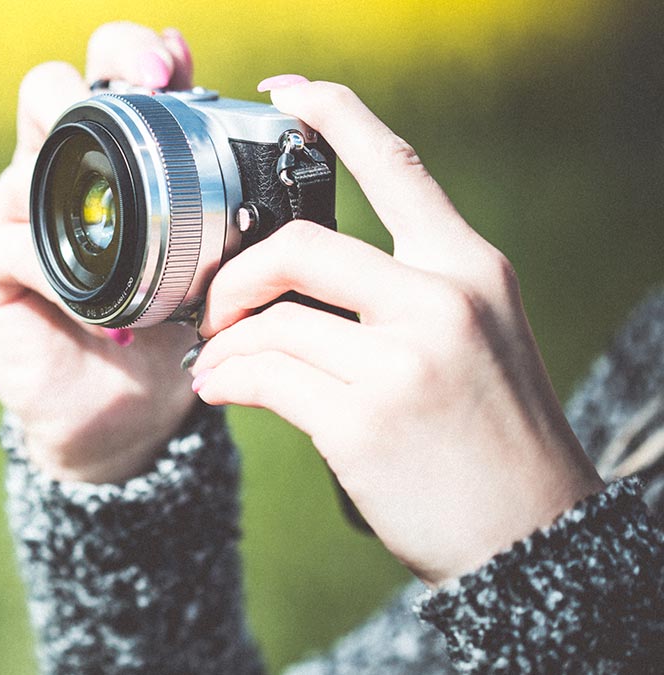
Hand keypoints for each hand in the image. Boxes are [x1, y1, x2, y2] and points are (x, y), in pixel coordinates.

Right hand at [0, 23, 198, 483]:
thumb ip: (221, 193)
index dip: (131, 52)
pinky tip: (99, 312)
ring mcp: (6, 213)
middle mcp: (49, 168)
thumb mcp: (210, 256)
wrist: (131, 410)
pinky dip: (53, 272)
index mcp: (106, 152)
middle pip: (48, 88)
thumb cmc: (172, 325)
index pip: (107, 70)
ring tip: (123, 239)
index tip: (170, 70)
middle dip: (92, 81)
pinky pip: (5, 246)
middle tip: (146, 95)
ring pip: (21, 161)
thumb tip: (269, 126)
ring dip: (76, 189)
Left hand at [189, 79, 605, 583]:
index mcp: (468, 268)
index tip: (286, 93)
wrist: (530, 537)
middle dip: (234, 277)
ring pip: (268, 321)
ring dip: (223, 345)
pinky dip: (225, 382)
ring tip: (216, 368)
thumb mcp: (471, 338)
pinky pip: (261, 376)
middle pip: (296, 244)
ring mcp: (405, 360)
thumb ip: (398, 294)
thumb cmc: (486, 436)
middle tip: (214, 310)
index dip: (335, 114)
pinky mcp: (365, 421)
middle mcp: (442, 299)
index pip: (396, 167)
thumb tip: (289, 280)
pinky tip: (223, 393)